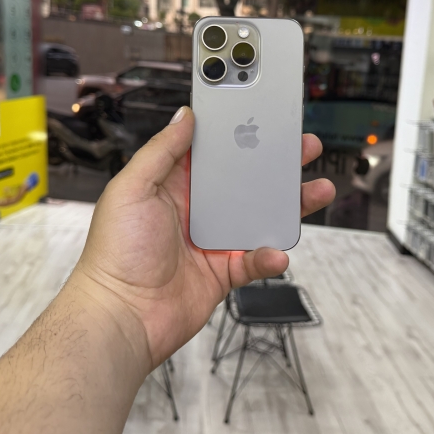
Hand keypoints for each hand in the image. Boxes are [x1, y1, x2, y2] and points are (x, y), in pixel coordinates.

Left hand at [71, 106, 334, 368]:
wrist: (122, 316)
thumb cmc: (116, 253)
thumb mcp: (132, 188)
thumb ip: (161, 151)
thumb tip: (184, 116)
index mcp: (172, 185)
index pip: (212, 152)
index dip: (237, 134)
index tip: (263, 117)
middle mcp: (195, 210)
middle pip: (244, 181)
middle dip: (274, 164)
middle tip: (302, 147)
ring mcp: (212, 241)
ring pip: (258, 217)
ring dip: (287, 206)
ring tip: (317, 190)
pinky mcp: (222, 271)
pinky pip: (255, 259)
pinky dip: (269, 256)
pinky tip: (277, 252)